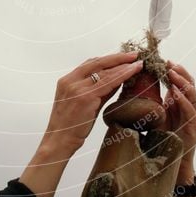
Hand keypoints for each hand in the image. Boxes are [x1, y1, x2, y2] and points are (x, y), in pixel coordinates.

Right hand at [19, 51, 142, 196]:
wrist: (58, 142)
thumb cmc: (71, 127)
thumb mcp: (83, 104)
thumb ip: (98, 91)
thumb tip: (117, 81)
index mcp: (67, 80)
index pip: (90, 64)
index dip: (108, 59)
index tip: (122, 57)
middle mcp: (71, 81)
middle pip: (98, 62)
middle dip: (118, 57)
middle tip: (134, 55)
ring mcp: (77, 88)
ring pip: (104, 71)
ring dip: (123, 65)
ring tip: (137, 63)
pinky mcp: (85, 97)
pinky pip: (107, 82)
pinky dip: (121, 75)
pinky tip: (131, 72)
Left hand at [163, 61, 195, 181]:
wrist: (174, 164)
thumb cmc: (164, 140)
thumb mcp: (157, 116)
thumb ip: (154, 102)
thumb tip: (137, 86)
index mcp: (182, 104)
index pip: (183, 82)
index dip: (175, 70)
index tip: (164, 60)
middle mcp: (191, 108)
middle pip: (190, 84)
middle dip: (180, 72)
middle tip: (168, 63)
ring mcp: (194, 117)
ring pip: (192, 94)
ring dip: (182, 82)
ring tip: (171, 73)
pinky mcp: (194, 128)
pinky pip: (190, 111)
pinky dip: (183, 100)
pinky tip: (175, 93)